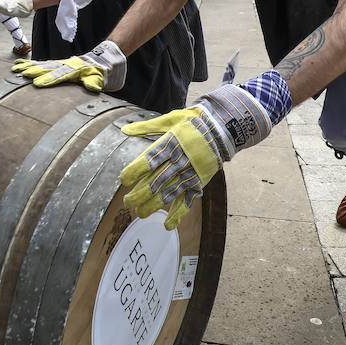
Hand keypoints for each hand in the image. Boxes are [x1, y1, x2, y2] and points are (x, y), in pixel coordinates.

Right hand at [13, 40, 124, 92]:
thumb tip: (94, 87)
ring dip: (29, 66)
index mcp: (76, 70)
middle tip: (20, 73)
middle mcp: (66, 65)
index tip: (37, 83)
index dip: (50, 79)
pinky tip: (21, 65)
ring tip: (15, 68)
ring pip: (43, 64)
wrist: (106, 59)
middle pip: (48, 68)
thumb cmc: (104, 73)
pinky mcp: (59, 64)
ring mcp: (61, 64)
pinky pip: (44, 64)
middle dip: (33, 71)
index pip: (61, 75)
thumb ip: (96, 82)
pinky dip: (32, 64)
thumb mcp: (103, 79)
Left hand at [120, 77, 286, 228]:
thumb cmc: (192, 123)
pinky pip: (189, 200)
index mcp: (171, 143)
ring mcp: (191, 173)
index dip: (137, 170)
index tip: (124, 179)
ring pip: (171, 192)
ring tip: (140, 213)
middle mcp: (180, 160)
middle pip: (158, 180)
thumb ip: (146, 127)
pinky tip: (167, 224)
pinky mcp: (199, 181)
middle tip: (127, 202)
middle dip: (141, 193)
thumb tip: (124, 129)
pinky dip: (179, 213)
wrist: (221, 128)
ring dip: (155, 205)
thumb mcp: (169, 119)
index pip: (151, 159)